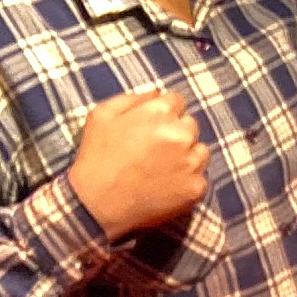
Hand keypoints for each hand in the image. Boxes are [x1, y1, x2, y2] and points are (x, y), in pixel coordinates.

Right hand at [68, 90, 209, 240]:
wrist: (97, 203)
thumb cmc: (96, 157)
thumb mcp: (102, 115)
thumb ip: (133, 98)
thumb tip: (156, 93)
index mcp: (160, 112)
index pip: (177, 101)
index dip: (165, 113)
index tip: (153, 127)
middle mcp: (181, 134)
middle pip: (190, 126)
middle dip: (176, 133)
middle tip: (155, 150)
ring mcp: (191, 162)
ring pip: (200, 151)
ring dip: (187, 156)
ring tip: (161, 169)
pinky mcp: (196, 188)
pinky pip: (200, 178)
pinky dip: (187, 181)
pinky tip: (166, 186)